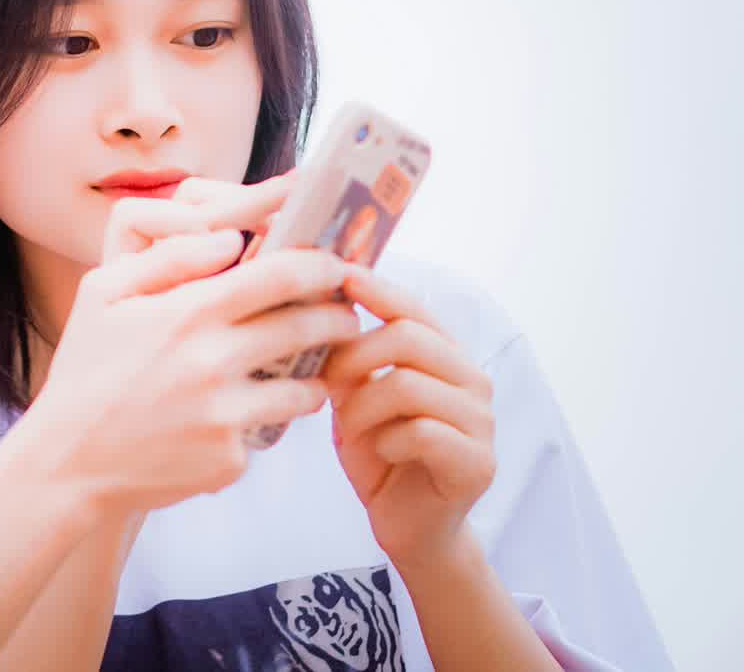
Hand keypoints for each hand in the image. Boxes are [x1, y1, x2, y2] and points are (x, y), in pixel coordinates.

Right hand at [28, 184, 359, 515]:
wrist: (68, 461)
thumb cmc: (87, 369)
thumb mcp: (103, 293)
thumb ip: (170, 258)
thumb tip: (231, 237)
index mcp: (188, 314)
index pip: (281, 277)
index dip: (320, 265)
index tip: (337, 265)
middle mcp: (214, 363)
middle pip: (308, 328)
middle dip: (338, 316)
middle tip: (346, 313)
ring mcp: (226, 417)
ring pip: (303, 389)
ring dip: (317, 375)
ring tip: (311, 369)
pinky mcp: (230, 460)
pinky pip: (267, 433)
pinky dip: (265, 422)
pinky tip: (245, 416)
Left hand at [325, 270, 496, 568]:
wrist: (408, 527)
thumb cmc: (380, 455)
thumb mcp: (355, 399)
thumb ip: (349, 361)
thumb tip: (318, 310)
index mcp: (445, 358)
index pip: (414, 308)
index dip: (378, 289)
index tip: (341, 273)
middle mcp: (472, 381)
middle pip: (410, 337)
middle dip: (355, 356)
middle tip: (327, 383)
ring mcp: (482, 422)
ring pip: (409, 385)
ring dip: (363, 407)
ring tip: (351, 428)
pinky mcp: (479, 462)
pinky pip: (421, 432)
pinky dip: (386, 441)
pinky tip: (382, 454)